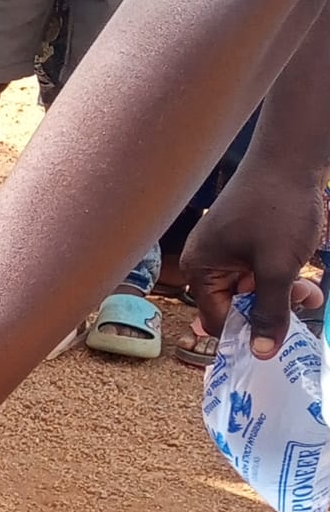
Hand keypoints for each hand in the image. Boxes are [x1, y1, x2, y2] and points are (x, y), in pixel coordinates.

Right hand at [184, 156, 329, 356]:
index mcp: (200, 267)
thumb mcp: (277, 268)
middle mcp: (207, 260)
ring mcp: (227, 249)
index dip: (249, 332)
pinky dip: (283, 278)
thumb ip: (269, 312)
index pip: (218, 318)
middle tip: (305, 308)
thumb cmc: (277, 209)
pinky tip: (307, 280)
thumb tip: (261, 354)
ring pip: (254, 290)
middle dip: (271, 312)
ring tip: (312, 294)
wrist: (292, 157)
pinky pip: (261, 271)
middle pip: (236, 305)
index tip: (281, 339)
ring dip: (283, 297)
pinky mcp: (246, 240)